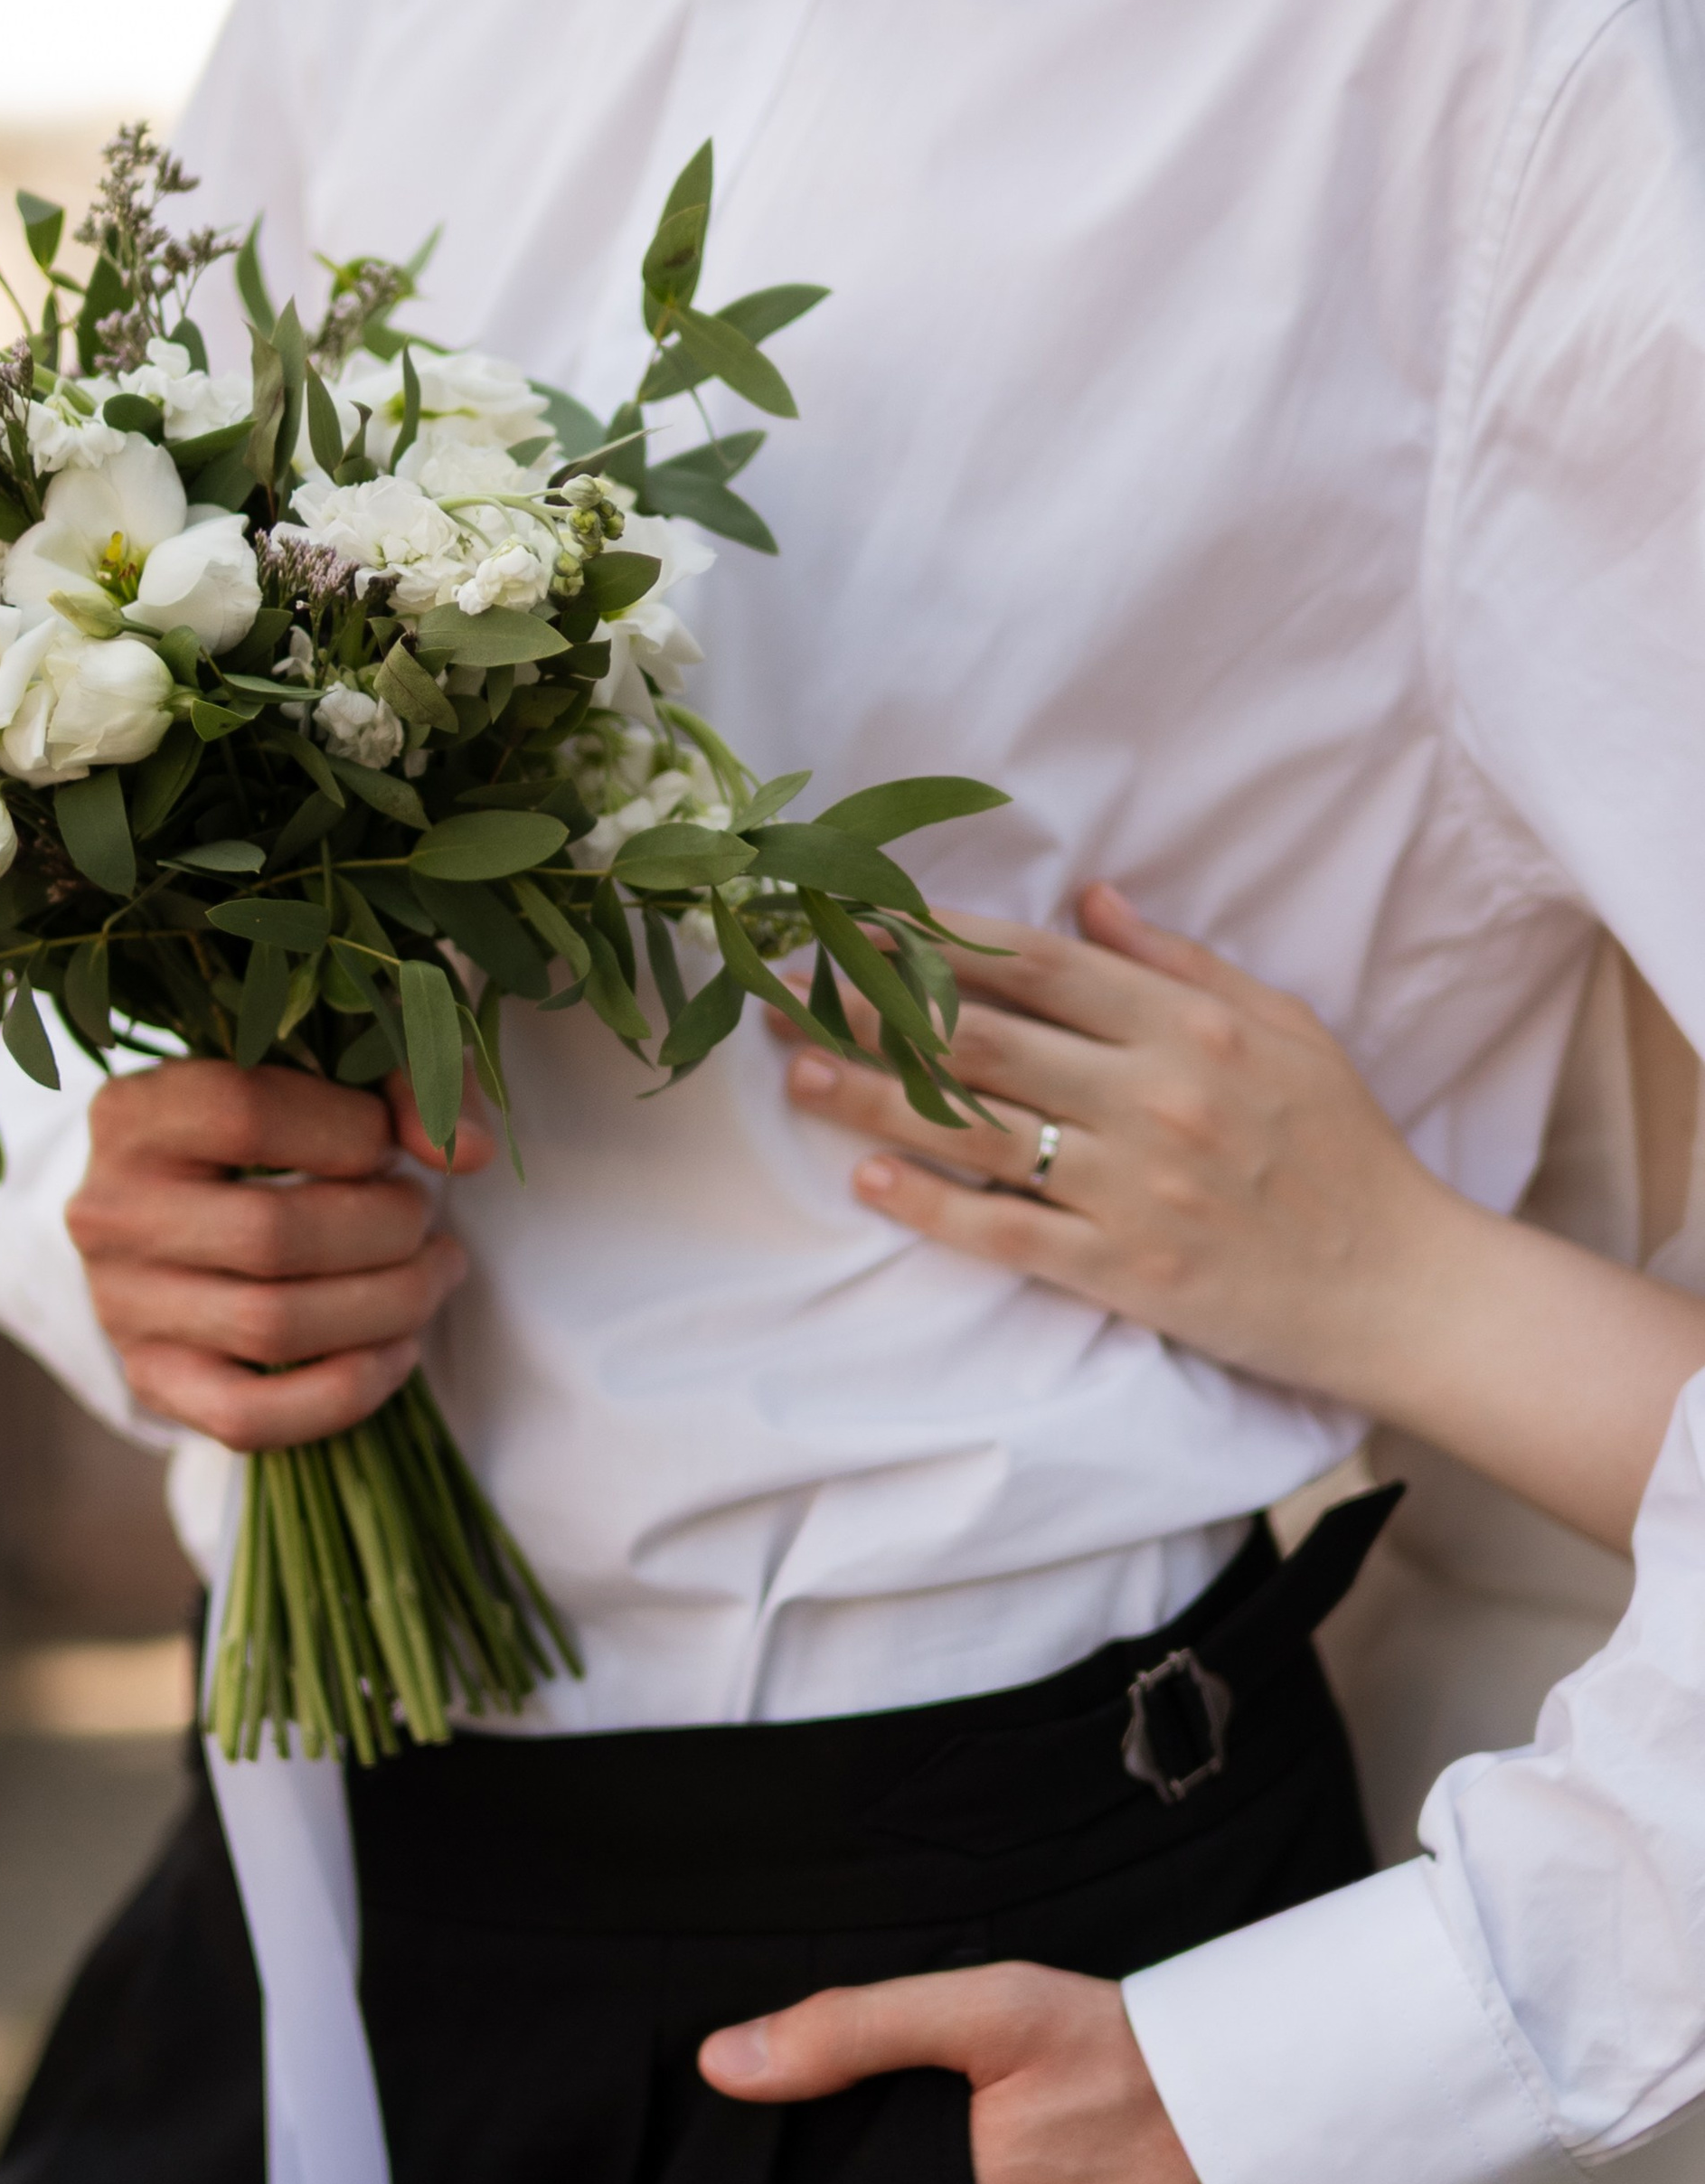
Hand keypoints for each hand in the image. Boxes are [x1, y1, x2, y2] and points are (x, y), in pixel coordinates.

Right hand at [66, 1059, 493, 1449]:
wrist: (182, 1206)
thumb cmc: (275, 1122)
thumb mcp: (328, 1072)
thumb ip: (406, 1080)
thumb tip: (466, 1154)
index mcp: (133, 1112)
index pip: (245, 1113)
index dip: (351, 1129)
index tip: (391, 1141)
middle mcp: (107, 1211)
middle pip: (271, 1234)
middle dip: (386, 1229)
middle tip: (426, 1217)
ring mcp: (121, 1306)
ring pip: (273, 1327)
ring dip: (389, 1305)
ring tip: (436, 1273)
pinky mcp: (154, 1382)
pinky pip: (252, 1418)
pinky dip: (348, 1392)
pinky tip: (400, 1350)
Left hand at [782, 882, 1440, 1408]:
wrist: (1398, 1285)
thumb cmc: (1343, 1149)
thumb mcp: (1283, 1029)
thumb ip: (1179, 964)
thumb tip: (1089, 897)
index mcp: (1190, 1028)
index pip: (1038, 964)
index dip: (936, 938)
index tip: (856, 917)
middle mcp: (1154, 1097)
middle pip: (982, 1038)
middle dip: (872, 1008)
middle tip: (785, 987)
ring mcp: (1134, 1187)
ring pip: (976, 1131)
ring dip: (873, 1099)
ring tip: (796, 1073)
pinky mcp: (1124, 1269)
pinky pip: (1008, 1233)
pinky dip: (934, 1206)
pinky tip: (868, 1181)